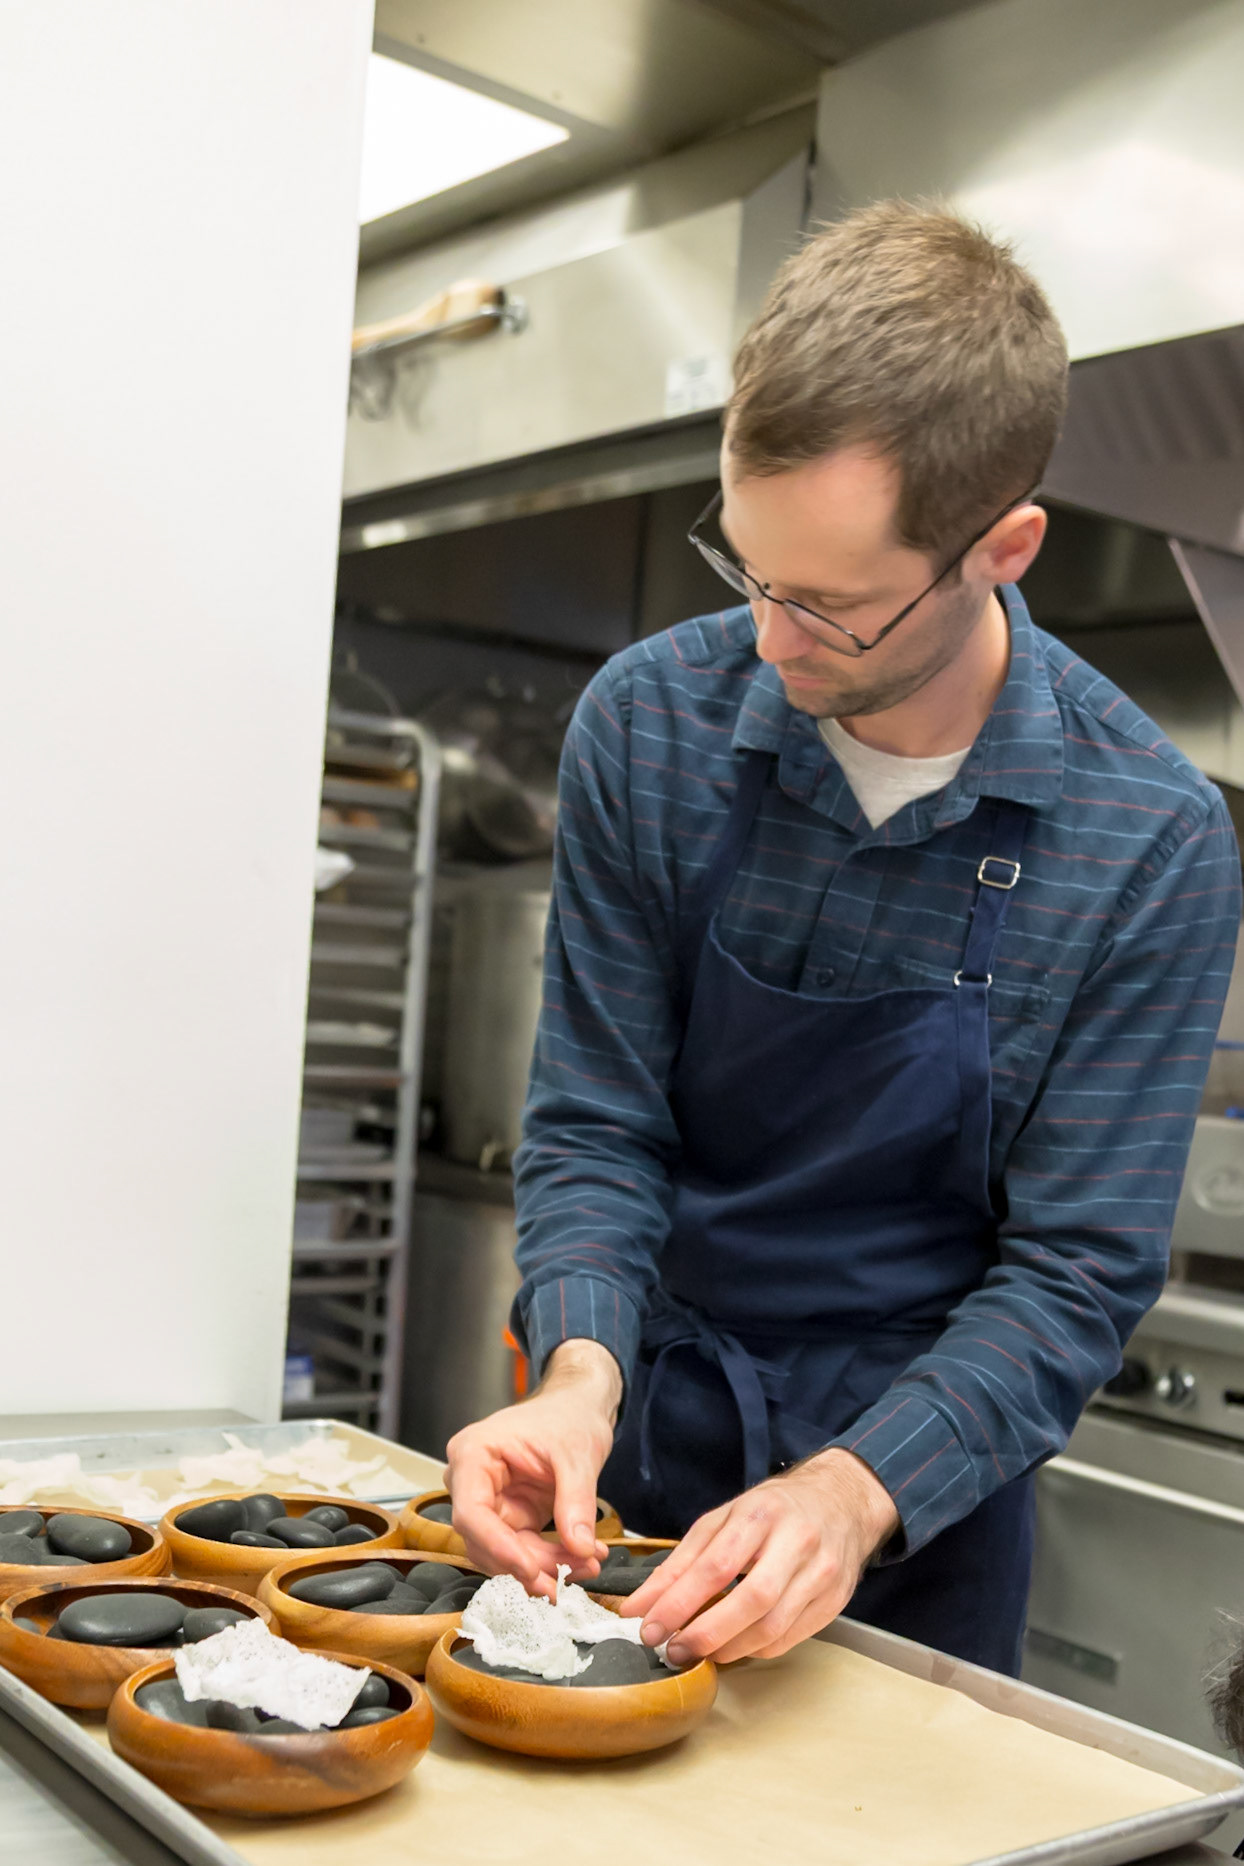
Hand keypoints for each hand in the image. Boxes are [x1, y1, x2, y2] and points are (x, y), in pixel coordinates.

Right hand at [444, 1338, 622, 1595]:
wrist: (579, 1407)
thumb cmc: (569, 1415)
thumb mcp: (577, 1454)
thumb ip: (576, 1501)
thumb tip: (580, 1548)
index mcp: (474, 1454)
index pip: (471, 1512)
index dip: (498, 1547)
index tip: (531, 1571)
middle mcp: (472, 1481)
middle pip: (487, 1540)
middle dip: (531, 1562)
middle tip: (572, 1575)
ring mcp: (490, 1501)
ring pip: (505, 1552)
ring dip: (545, 1566)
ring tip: (588, 1563)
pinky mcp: (510, 1516)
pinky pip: (523, 1550)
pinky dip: (552, 1558)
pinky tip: (581, 1557)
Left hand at [618, 1449, 898, 1663]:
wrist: (840, 1503)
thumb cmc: (772, 1511)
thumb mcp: (722, 1520)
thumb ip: (680, 1563)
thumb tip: (638, 1606)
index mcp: (761, 1514)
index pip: (717, 1565)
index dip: (679, 1602)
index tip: (649, 1628)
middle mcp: (797, 1542)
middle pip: (751, 1600)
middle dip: (706, 1633)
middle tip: (673, 1650)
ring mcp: (821, 1574)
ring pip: (772, 1627)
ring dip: (728, 1648)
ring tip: (698, 1650)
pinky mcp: (834, 1602)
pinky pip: (788, 1639)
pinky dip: (753, 1649)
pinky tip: (733, 1645)